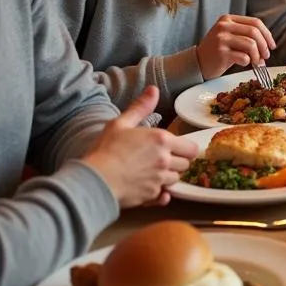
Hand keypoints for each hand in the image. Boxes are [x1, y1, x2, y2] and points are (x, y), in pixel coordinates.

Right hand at [83, 86, 198, 207]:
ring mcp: (160, 179)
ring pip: (175, 180)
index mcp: (163, 140)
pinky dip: (161, 195)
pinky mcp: (151, 196)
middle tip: (161, 160)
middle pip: (185, 164)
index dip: (183, 149)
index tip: (172, 149)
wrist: (94, 179)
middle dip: (177, 163)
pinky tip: (152, 190)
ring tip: (152, 173)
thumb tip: (153, 89)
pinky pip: (164, 196)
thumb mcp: (121, 123)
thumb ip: (140, 107)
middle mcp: (166, 160)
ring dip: (168, 177)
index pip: (191, 148)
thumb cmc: (106, 149)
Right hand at [196, 14, 275, 79]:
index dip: (267, 34)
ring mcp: (221, 38)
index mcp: (228, 19)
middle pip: (254, 32)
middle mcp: (224, 26)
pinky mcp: (220, 52)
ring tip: (256, 62)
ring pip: (250, 44)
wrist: (197, 63)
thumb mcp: (231, 37)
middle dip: (264, 46)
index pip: (255, 22)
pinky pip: (243, 57)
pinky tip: (243, 63)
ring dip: (257, 56)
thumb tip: (269, 45)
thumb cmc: (218, 51)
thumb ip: (247, 36)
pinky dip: (247, 62)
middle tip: (266, 56)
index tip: (272, 45)